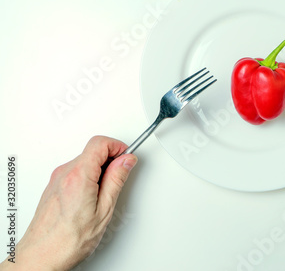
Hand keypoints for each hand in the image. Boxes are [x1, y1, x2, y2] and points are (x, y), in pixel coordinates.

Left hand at [0, 136, 137, 270]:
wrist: (42, 255)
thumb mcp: (104, 209)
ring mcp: (57, 178)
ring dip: (99, 169)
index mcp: (79, 176)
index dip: (118, 147)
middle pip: (93, 150)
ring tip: (105, 192)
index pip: (100, 143)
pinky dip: (88, 176)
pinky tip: (93, 195)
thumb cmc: (69, 239)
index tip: (127, 158)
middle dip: (111, 159)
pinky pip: (75, 170)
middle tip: (120, 176)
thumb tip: (126, 161)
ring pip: (85, 160)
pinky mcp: (54, 185)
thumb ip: (116, 180)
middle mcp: (64, 173)